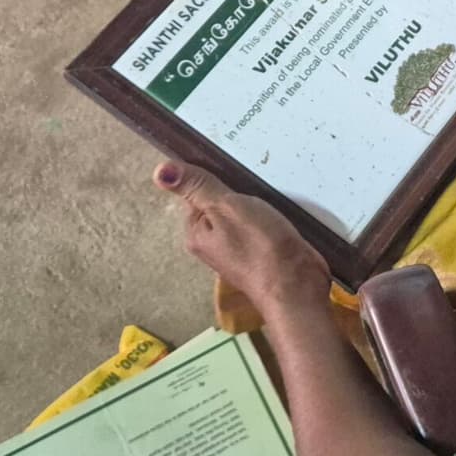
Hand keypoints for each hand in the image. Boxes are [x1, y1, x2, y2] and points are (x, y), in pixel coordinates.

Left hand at [154, 161, 328, 312]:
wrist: (296, 284)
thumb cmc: (260, 245)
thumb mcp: (226, 206)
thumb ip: (198, 186)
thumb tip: (159, 171)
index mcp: (195, 232)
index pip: (196, 192)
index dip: (214, 178)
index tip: (234, 175)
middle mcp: (210, 244)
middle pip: (219, 203)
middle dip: (237, 192)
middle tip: (255, 189)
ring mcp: (235, 250)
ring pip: (240, 214)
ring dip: (256, 204)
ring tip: (269, 202)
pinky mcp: (259, 253)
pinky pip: (257, 225)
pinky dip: (268, 217)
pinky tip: (278, 217)